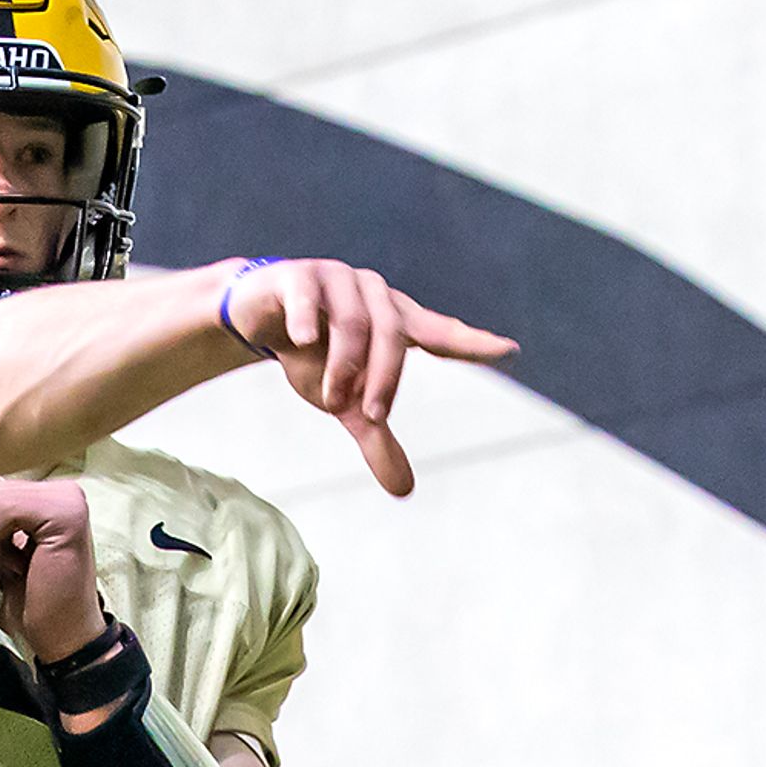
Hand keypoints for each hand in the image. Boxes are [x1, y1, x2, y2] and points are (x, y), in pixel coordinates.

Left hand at [0, 477, 105, 665]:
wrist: (65, 638)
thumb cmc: (34, 600)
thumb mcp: (8, 547)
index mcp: (53, 495)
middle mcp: (66, 491)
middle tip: (3, 569)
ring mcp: (69, 500)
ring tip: (14, 568)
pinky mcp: (65, 515)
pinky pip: (4, 510)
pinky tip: (18, 568)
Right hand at [221, 259, 517, 497]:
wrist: (257, 319)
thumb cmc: (315, 356)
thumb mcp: (346, 401)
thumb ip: (375, 436)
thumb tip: (405, 490)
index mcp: (394, 319)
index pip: (441, 332)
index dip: (472, 342)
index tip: (508, 350)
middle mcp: (373, 293)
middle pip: (393, 335)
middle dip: (384, 380)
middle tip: (372, 416)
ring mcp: (336, 280)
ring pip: (354, 322)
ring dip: (345, 365)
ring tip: (331, 398)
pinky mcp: (298, 275)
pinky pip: (309, 296)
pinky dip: (308, 321)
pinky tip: (304, 340)